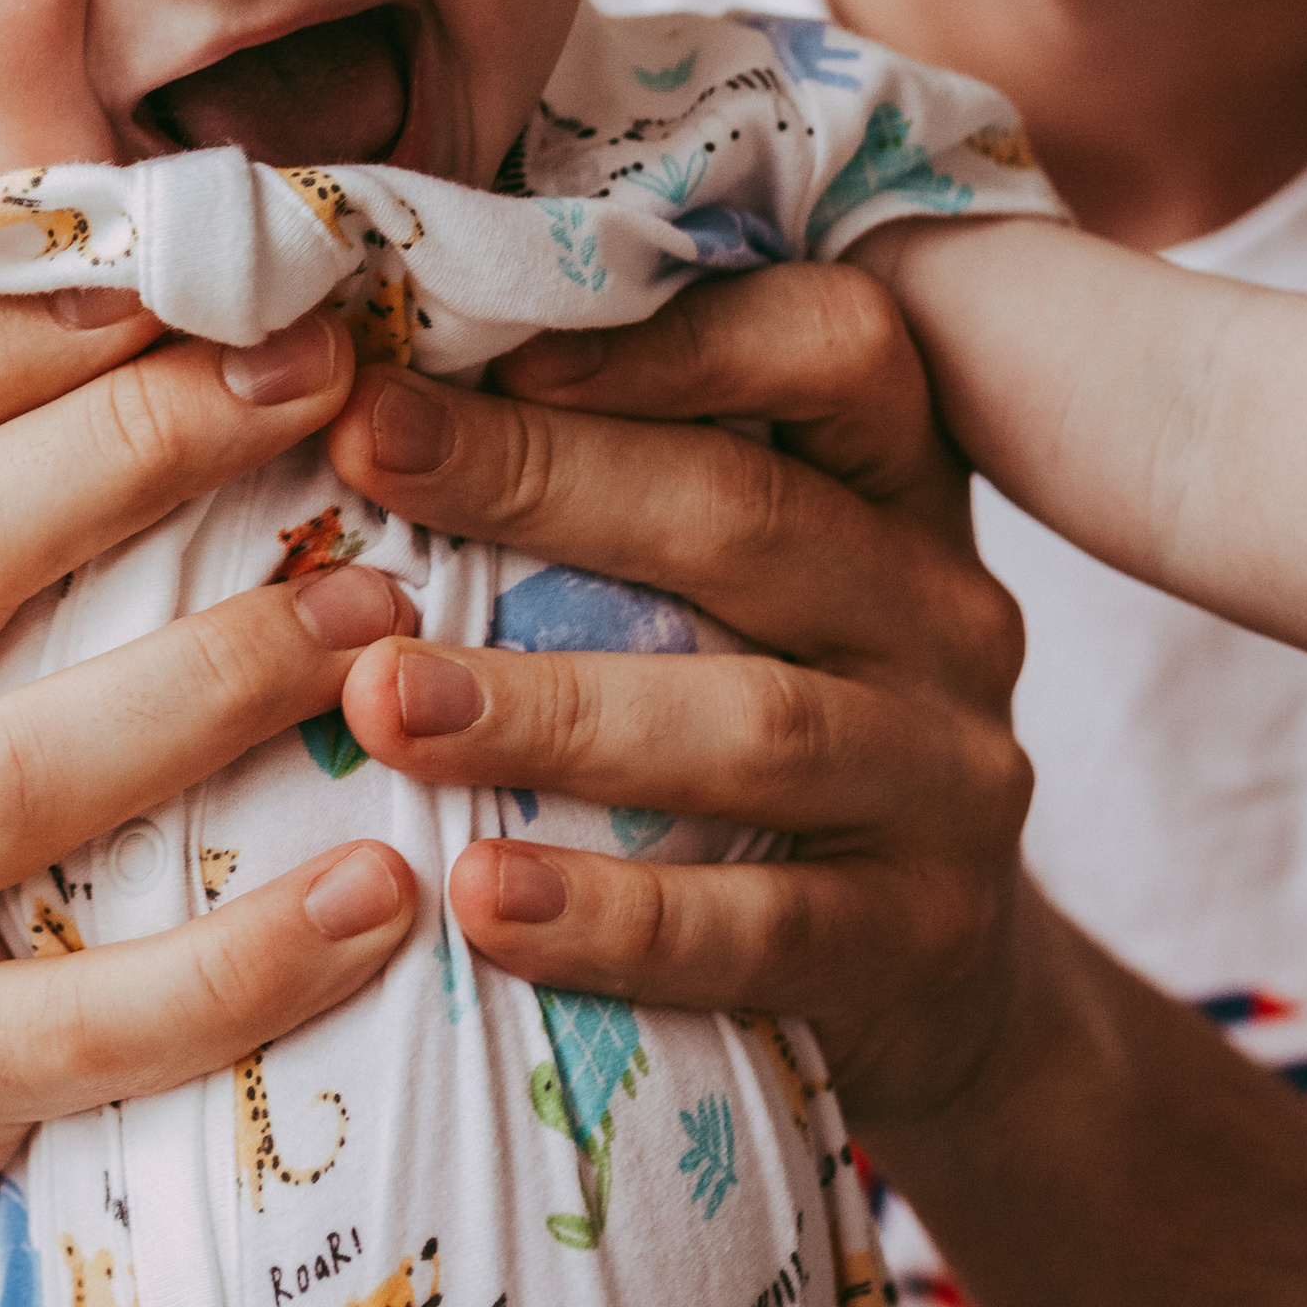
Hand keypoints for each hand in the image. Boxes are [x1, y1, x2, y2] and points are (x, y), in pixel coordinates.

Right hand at [0, 291, 420, 1306]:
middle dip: (147, 440)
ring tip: (383, 607)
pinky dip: (248, 956)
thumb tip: (133, 341)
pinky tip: (381, 892)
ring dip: (221, 671)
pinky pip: (96, 1015)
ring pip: (23, 771)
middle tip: (328, 379)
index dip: (32, 336)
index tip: (201, 273)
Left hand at [320, 257, 1034, 1127]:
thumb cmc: (744, 721)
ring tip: (383, 703)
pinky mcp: (925, 936)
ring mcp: (950, 777)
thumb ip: (601, 482)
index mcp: (890, 481)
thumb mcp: (717, 580)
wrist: (912, 968)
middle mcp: (943, 607)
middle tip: (367, 451)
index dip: (675, 338)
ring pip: (758, 724)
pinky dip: (615, 915)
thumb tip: (356, 386)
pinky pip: (764, 926)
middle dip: (543, 478)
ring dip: (554, 711)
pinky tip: (481, 897)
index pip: (834, 346)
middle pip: (752, 516)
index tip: (493, 340)